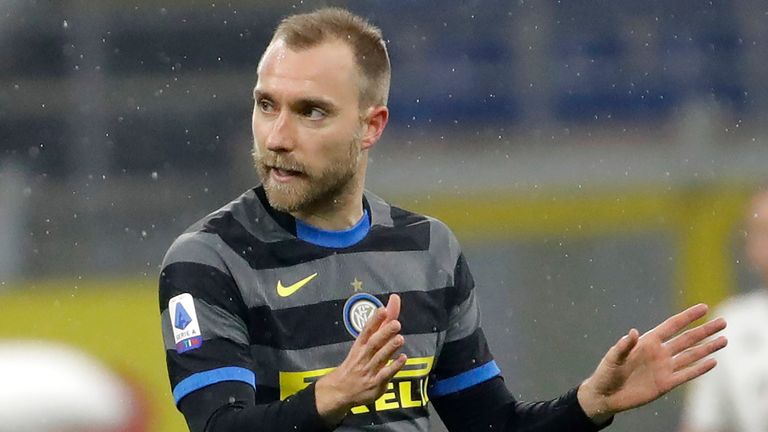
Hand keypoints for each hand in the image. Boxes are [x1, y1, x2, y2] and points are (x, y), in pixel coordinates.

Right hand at [315, 294, 407, 424]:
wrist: (339, 390)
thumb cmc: (355, 364)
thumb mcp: (363, 345)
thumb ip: (379, 326)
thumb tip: (390, 306)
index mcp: (359, 346)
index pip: (367, 330)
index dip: (375, 320)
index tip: (382, 310)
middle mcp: (363, 356)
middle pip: (374, 343)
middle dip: (384, 333)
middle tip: (396, 323)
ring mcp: (369, 371)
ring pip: (380, 358)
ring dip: (390, 348)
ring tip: (400, 338)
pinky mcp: (375, 384)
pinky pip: (385, 375)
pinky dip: (394, 367)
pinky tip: (403, 359)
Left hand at [577, 303, 726, 423]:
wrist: (606, 395)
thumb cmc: (606, 372)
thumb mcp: (612, 357)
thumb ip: (623, 346)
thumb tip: (633, 332)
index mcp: (647, 342)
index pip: (672, 326)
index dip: (687, 317)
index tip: (704, 308)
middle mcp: (659, 353)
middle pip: (687, 339)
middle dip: (705, 330)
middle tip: (723, 321)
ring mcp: (664, 368)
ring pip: (691, 355)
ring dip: (707, 348)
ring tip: (724, 339)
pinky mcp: (666, 384)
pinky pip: (686, 375)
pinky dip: (700, 369)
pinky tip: (713, 362)